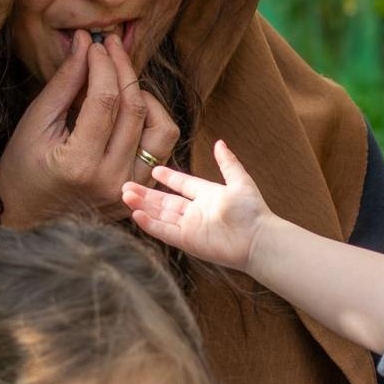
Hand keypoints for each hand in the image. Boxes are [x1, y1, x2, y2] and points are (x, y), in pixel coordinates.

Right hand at [0, 30, 178, 228]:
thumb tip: (84, 44)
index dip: (103, 64)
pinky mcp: (139, 194)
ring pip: (161, 130)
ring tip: (123, 84)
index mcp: (79, 164)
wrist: (26, 225)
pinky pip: (161, 151)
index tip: (96, 44)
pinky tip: (131, 112)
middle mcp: (111, 180)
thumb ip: (63, 85)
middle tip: (112, 47)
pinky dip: (151, 124)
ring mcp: (130, 190)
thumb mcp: (34, 126)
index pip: (104, 99)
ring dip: (146, 98)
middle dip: (124, 70)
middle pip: (135, 110)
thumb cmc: (20, 174)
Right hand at [123, 139, 274, 271]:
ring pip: (160, 215)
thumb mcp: (240, 181)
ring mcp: (190, 227)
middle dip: (146, 194)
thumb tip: (220, 143)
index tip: (154, 170)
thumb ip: (228, 162)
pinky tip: (136, 214)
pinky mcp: (187, 241)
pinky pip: (164, 231)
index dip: (169, 178)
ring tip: (125, 195)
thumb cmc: (253, 211)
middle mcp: (196, 212)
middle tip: (126, 185)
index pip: (183, 184)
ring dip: (142, 206)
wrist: (258, 239)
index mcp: (207, 196)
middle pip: (165, 201)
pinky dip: (149, 223)